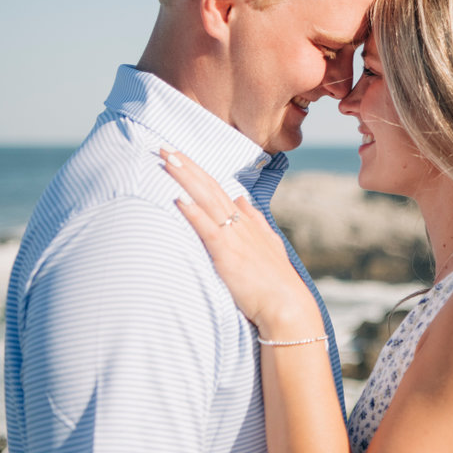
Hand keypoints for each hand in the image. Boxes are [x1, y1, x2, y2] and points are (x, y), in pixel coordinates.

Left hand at [161, 149, 321, 337]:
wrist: (287, 306)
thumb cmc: (276, 282)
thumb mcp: (268, 244)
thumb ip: (254, 220)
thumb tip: (240, 199)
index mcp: (246, 221)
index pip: (217, 188)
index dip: (198, 171)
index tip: (180, 156)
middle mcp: (240, 224)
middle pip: (209, 187)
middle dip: (186, 166)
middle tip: (164, 147)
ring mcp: (234, 237)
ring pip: (206, 200)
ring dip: (185, 179)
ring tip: (166, 160)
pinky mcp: (228, 255)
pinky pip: (208, 229)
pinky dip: (194, 213)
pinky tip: (179, 199)